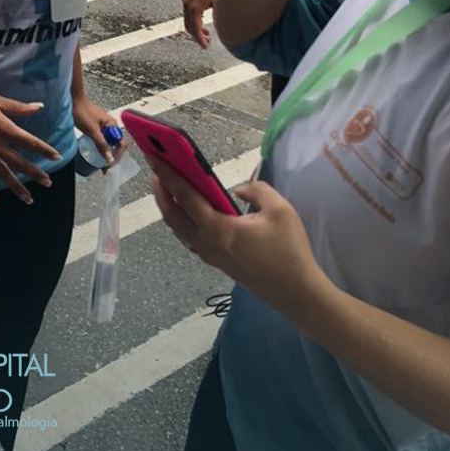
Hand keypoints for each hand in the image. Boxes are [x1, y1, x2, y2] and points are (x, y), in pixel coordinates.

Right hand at [0, 84, 58, 205]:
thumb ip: (18, 108)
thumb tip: (39, 107)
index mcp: (3, 127)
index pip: (29, 142)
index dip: (45, 150)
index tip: (57, 157)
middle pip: (20, 163)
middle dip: (35, 174)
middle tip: (48, 183)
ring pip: (4, 174)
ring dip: (17, 187)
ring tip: (29, 199)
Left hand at [72, 95, 127, 167]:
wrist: (72, 100)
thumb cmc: (81, 111)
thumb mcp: (92, 131)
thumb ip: (101, 144)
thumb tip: (109, 159)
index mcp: (113, 125)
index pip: (121, 144)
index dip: (117, 156)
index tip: (109, 165)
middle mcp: (111, 126)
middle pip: (116, 145)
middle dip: (113, 157)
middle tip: (105, 168)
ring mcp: (104, 126)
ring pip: (109, 143)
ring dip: (107, 154)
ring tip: (101, 164)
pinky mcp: (96, 127)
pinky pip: (103, 140)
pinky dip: (102, 148)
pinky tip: (96, 154)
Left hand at [148, 157, 333, 321]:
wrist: (296, 292)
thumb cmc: (290, 251)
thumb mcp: (280, 210)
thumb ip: (257, 190)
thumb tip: (238, 190)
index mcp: (218, 229)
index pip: (184, 197)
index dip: (167, 174)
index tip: (153, 157)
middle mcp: (206, 243)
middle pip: (172, 214)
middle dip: (160, 189)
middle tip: (157, 167)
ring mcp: (208, 255)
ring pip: (178, 228)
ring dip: (169, 205)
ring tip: (168, 184)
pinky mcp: (215, 261)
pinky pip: (188, 237)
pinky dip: (181, 219)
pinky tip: (188, 209)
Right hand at [181, 0, 218, 49]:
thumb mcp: (221, 0)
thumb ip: (218, 16)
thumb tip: (223, 31)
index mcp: (195, 4)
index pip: (194, 27)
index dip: (199, 39)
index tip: (205, 46)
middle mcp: (188, 0)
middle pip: (188, 24)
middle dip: (196, 35)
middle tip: (206, 42)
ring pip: (187, 17)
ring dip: (196, 27)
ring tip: (206, 34)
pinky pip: (188, 10)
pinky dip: (194, 18)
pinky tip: (203, 20)